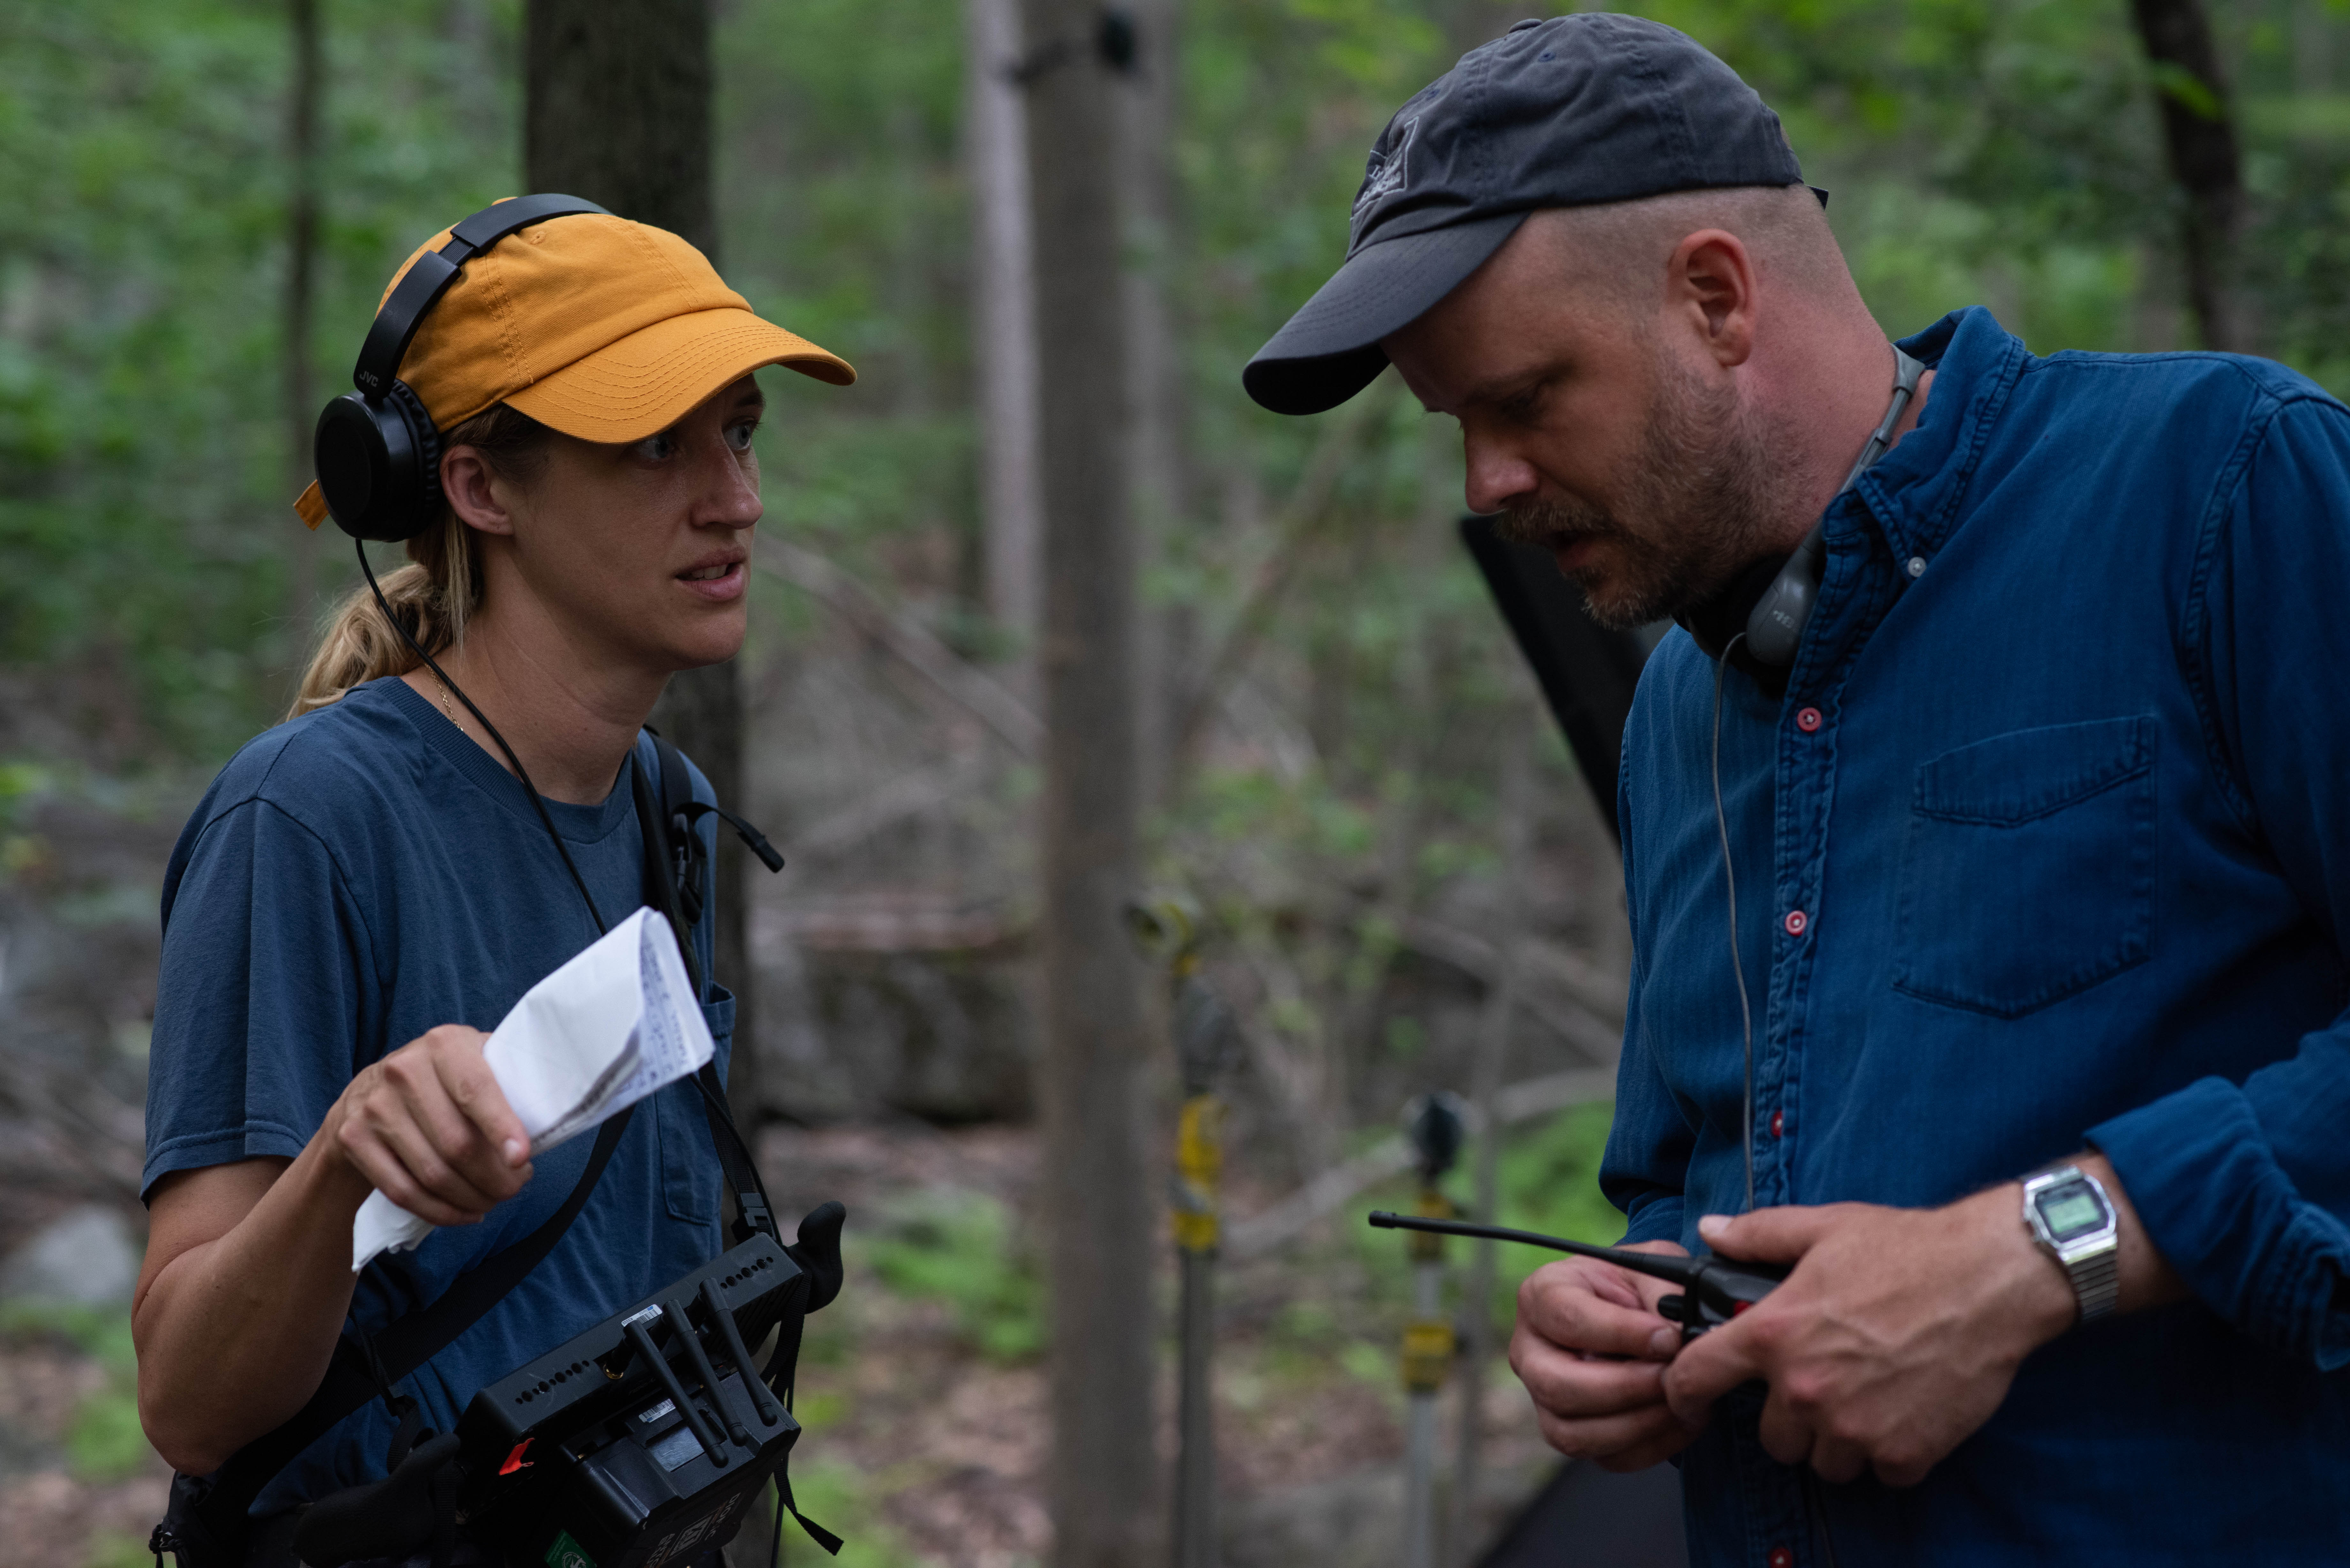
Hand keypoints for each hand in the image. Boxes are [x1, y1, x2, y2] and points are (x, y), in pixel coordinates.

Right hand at [323, 1025, 532, 1225]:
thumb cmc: (443, 1080)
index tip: (523, 1160)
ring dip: (471, 1198)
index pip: (477, 1091)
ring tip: (493, 1200)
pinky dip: (440, 1211)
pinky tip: (465, 1214)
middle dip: (495, 1177)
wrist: (369, 1091)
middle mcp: (404, 1070)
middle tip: (515, 1187)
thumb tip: (547, 1125)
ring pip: (432, 1174)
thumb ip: (505, 1081)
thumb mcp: (474, 1062)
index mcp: (444, 1044)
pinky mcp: (353, 1139)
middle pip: (457, 1143)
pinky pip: (403, 1191)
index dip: (502, 1129)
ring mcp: (374, 1106)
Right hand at [1508, 1240, 1697, 1470]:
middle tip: (1672, 1378)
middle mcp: (1530, 1350)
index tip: (1668, 1338)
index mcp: (1541, 1295)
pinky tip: (1682, 1422)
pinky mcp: (1571, 1432)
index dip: (1621, 1333)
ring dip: (1637, 1424)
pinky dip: (1649, 1447)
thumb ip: (1665, 1292)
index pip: (1567, 1319)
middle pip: (1557, 1386)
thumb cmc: (1640, 1286)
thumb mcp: (1654, 1269)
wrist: (1642, 1314)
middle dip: (1624, 1388)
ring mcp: (1543, 1397)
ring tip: (1682, 1403)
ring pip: (1573, 1433)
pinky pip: (1604, 1457)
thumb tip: (1682, 1334)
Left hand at [1661, 1192, 2073, 1486]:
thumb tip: (1710, 1231)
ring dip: (1836, 1439)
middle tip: (1821, 1383)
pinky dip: (1889, 1452)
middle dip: (1789, 1416)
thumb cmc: (1906, 1248)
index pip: (1697, 1377)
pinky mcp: (1905, 1453)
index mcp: (1774, 1335)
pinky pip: (1880, 1472)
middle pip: (1772, 1437)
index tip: (1686, 1397)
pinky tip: (1904, 1412)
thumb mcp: (1821, 1228)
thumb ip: (1757, 1235)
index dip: (1682, 1390)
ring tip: (1865, 1398)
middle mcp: (1807, 1389)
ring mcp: (1856, 1428)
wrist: (1990, 1278)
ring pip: (1823, 1462)